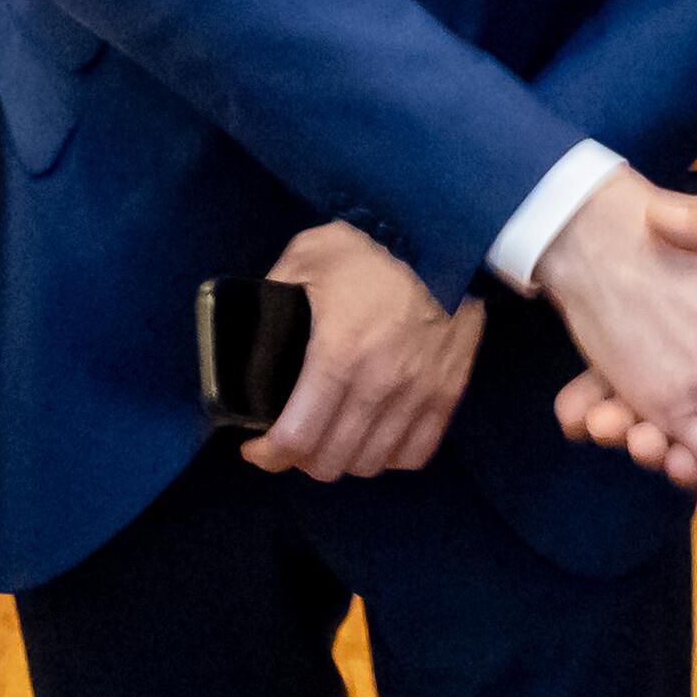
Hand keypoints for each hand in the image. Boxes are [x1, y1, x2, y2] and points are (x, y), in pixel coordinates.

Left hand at [239, 219, 486, 480]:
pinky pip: (415, 453)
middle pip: (331, 461)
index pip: (295, 438)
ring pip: (371, 463)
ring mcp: (419, 392)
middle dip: (301, 458)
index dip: (267, 455)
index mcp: (337, 353)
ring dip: (344, 458)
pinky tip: (375, 435)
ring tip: (333, 437)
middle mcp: (379, 383)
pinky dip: (390, 454)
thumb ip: (273, 294)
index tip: (255, 446)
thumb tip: (247, 328)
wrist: (446, 233)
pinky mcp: (449, 391)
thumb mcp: (307, 256)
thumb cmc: (371, 245)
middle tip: (294, 437)